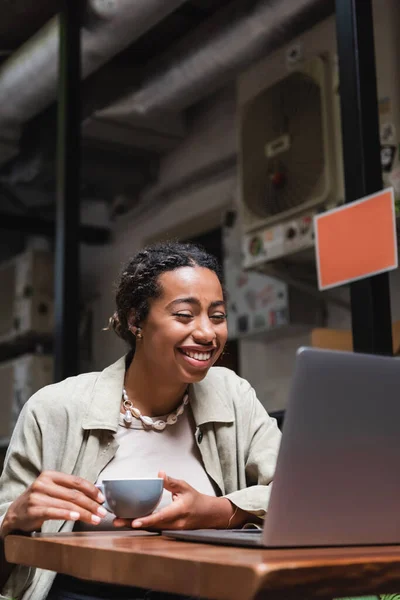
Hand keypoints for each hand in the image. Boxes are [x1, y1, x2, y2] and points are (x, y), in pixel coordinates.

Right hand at [0, 471, 106, 536]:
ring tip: (95, 519)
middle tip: (102, 513)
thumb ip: (68, 490)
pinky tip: (77, 518)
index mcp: (50, 475)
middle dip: (91, 504)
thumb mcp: (51, 490)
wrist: (15, 515)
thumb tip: (94, 495)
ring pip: (67, 504)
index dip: (91, 490)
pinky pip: (54, 512)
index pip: (76, 481)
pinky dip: (67, 514)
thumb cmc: (38, 501)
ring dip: (84, 513)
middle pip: (74, 494)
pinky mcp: (34, 510)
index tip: (102, 499)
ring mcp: (37, 496)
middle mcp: (43, 483)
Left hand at [114, 471, 241, 530]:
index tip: (134, 521)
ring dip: (134, 525)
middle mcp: (174, 524)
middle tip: (116, 521)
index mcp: (179, 511)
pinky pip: (153, 529)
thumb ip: (171, 482)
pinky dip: (142, 525)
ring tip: (118, 521)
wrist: (208, 515)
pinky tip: (130, 521)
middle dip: (133, 524)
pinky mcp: (168, 531)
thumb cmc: (196, 499)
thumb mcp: (185, 487)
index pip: (161, 517)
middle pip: (151, 526)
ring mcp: (171, 530)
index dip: (147, 520)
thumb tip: (160, 473)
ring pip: (151, 529)